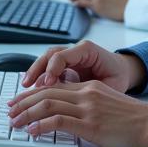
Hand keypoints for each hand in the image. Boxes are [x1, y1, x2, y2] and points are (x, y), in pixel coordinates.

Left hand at [8, 79, 147, 146]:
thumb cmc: (133, 121)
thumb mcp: (107, 105)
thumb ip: (88, 107)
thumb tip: (68, 118)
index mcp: (90, 88)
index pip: (54, 86)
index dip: (33, 94)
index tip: (19, 102)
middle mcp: (86, 93)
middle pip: (46, 92)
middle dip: (24, 102)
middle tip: (10, 110)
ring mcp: (88, 108)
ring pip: (48, 104)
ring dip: (27, 113)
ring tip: (15, 122)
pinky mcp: (91, 124)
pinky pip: (59, 120)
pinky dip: (42, 125)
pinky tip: (32, 131)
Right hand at [21, 39, 145, 93]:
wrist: (121, 72)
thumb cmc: (117, 77)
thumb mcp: (109, 83)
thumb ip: (90, 88)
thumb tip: (71, 96)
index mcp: (87, 50)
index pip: (63, 55)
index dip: (53, 69)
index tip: (48, 83)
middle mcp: (75, 50)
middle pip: (50, 54)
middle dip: (37, 68)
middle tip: (29, 83)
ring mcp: (68, 57)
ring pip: (46, 59)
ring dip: (35, 72)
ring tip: (26, 85)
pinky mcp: (64, 66)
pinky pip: (48, 67)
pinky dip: (39, 76)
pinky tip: (32, 88)